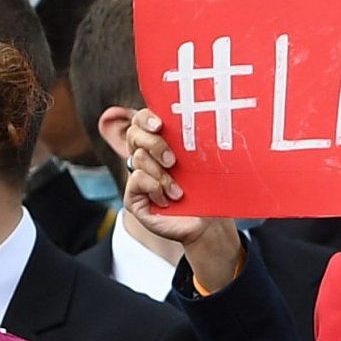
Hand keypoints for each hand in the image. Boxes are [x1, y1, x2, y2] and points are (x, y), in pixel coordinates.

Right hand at [123, 107, 245, 291]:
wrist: (206, 222)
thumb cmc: (205, 190)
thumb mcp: (200, 162)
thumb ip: (190, 142)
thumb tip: (198, 119)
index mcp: (159, 142)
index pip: (142, 120)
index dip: (146, 118)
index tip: (160, 124)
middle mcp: (144, 157)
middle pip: (134, 134)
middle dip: (155, 144)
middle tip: (173, 161)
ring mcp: (137, 176)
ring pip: (139, 158)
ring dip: (162, 175)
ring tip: (178, 192)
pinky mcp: (133, 197)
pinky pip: (138, 179)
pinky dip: (155, 188)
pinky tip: (167, 200)